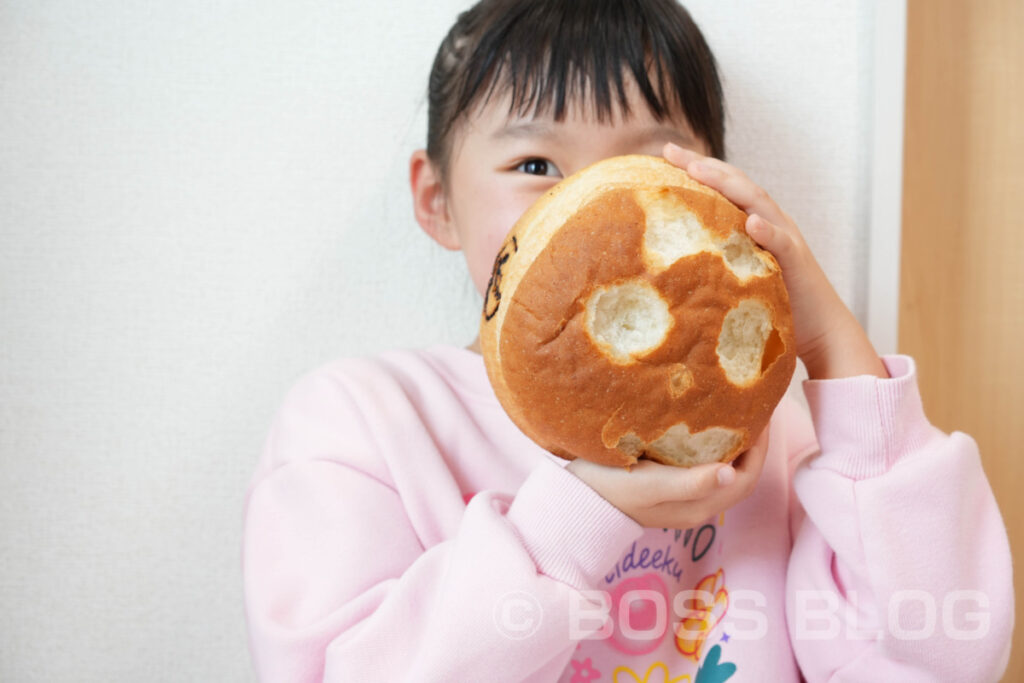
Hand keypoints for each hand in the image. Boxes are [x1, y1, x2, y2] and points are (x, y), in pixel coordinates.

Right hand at [565, 427, 769, 528]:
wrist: (575, 500)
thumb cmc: (609, 488)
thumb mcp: (649, 484)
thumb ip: (690, 482)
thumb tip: (732, 472)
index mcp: (697, 506)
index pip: (746, 479)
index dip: (759, 448)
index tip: (760, 414)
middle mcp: (695, 506)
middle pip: (739, 475)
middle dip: (751, 444)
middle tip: (751, 407)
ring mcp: (681, 499)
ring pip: (722, 471)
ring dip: (732, 445)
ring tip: (732, 412)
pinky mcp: (667, 489)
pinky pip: (702, 468)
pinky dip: (712, 448)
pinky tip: (702, 426)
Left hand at [663, 143, 887, 380]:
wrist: (821, 327)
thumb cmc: (775, 301)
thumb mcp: (739, 272)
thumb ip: (717, 257)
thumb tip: (673, 258)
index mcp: (756, 221)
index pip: (725, 186)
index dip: (698, 167)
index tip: (666, 153)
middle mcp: (771, 222)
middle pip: (737, 184)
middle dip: (704, 165)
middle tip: (671, 150)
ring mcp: (786, 238)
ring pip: (758, 203)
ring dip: (729, 185)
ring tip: (700, 171)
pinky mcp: (797, 262)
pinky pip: (782, 243)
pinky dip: (768, 230)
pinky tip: (751, 221)